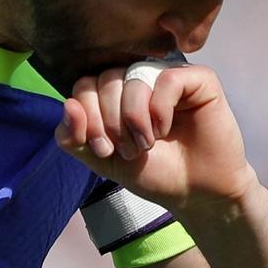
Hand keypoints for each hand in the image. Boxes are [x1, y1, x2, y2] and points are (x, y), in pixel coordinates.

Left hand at [55, 63, 258, 216]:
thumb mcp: (103, 159)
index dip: (88, 118)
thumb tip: (68, 105)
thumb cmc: (154, 171)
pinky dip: (160, 109)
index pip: (85, 86)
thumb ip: (74, 137)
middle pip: (106, 80)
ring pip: (134, 77)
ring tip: (147, 144)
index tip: (104, 150)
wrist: (196, 192)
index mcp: (115, 92)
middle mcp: (140, 77)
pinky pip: (167, 79)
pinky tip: (165, 129)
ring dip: (134, 119)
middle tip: (128, 151)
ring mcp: (168, 75)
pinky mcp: (199, 80)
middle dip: (110, 122)